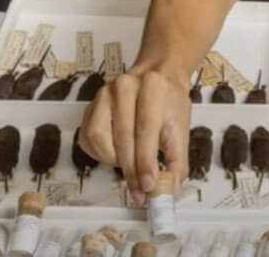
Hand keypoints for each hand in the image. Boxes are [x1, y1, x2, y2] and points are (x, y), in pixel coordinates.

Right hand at [77, 63, 189, 200]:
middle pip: (122, 136)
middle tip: (139, 192)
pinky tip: (116, 156)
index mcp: (152, 87)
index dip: (145, 161)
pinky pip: (87, 138)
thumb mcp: (181, 129)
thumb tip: (169, 191)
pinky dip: (100, 155)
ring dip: (114, 161)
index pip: (146, 128)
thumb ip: (177, 162)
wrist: (157, 76)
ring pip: (99, 137)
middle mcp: (124, 86)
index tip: (148, 185)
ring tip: (130, 167)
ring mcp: (103, 94)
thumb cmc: (168, 103)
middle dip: (131, 170)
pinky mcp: (90, 105)